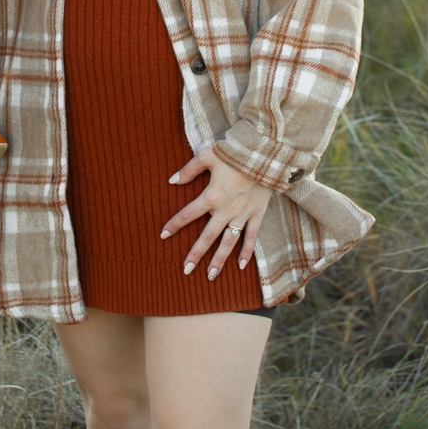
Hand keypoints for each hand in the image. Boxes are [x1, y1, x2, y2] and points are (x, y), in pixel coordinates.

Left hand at [163, 144, 273, 278]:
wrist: (264, 153)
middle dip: (196, 254)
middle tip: (186, 270)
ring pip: (228, 243)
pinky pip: (251, 237)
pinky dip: (247, 252)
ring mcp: (242, 215)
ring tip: (211, 276)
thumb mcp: (207, 156)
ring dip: (219, 260)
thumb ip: (189, 170)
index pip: (188, 214)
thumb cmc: (233, 152)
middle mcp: (226, 210)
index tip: (163, 235)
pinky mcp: (257, 214)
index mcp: (211, 196)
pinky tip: (241, 266)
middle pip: (207, 237)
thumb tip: (172, 181)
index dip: (174, 224)